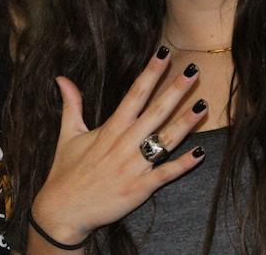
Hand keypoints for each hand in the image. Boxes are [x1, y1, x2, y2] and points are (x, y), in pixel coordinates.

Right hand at [30, 48, 207, 246]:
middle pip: (156, 111)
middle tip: (194, 70)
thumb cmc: (66, 172)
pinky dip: (183, 164)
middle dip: (176, 90)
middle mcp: (125, 143)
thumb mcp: (68, 134)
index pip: (135, 93)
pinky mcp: (139, 188)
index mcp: (111, 128)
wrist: (62, 211)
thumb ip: (71, 105)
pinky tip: (200, 153)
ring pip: (165, 140)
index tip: (165, 53)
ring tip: (204, 106)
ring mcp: (133, 165)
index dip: (151, 72)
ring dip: (186, 123)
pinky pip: (165, 174)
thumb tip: (61, 79)